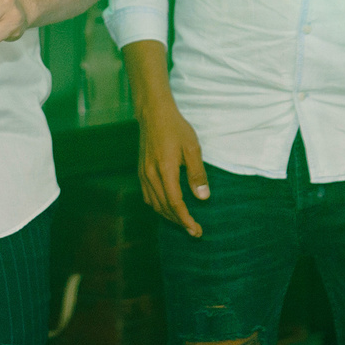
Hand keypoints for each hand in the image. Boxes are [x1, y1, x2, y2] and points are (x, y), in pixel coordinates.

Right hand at [136, 87, 208, 236]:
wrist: (153, 113)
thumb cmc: (176, 128)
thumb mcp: (192, 148)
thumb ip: (197, 173)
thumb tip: (203, 197)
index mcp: (165, 170)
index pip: (175, 203)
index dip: (186, 219)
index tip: (197, 231)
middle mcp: (151, 175)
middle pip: (164, 207)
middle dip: (179, 222)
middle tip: (194, 231)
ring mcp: (143, 173)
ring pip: (154, 204)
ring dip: (169, 216)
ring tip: (184, 222)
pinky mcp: (141, 171)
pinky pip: (148, 196)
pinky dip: (159, 206)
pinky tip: (168, 207)